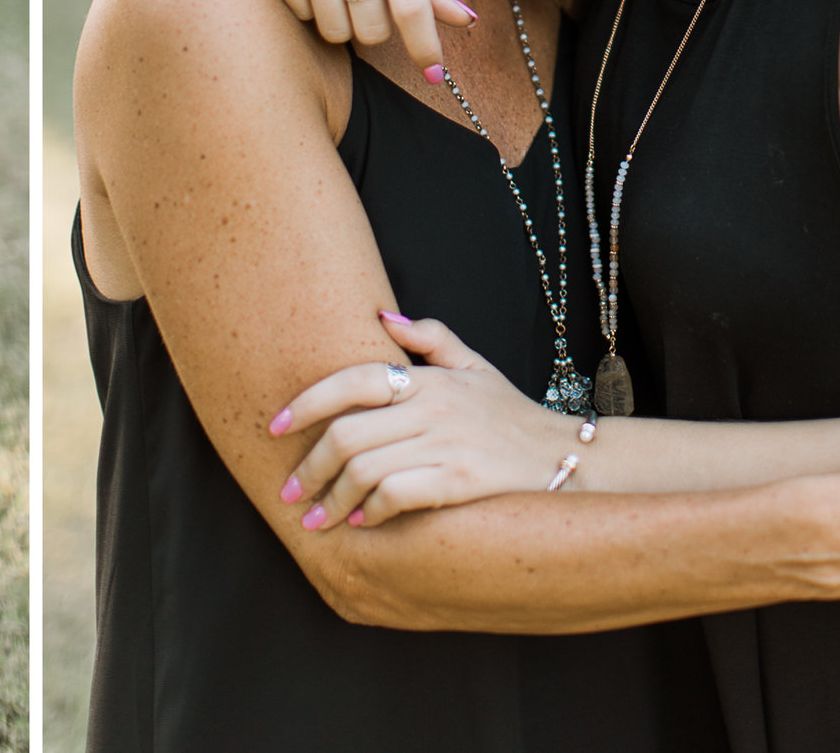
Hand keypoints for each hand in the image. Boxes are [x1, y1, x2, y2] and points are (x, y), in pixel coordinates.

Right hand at [241, 0, 475, 74]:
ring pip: (335, 30)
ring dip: (341, 20)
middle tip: (368, 0)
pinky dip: (309, 5)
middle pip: (372, 30)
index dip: (425, 47)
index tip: (434, 74)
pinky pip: (300, 13)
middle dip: (375, 28)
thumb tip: (465, 23)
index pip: (413, 7)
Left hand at [269, 313, 559, 529]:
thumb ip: (430, 338)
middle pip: (347, 434)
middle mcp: (432, 407)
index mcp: (427, 378)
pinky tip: (360, 522)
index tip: (275, 427)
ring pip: (364, 469)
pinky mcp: (460, 481)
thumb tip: (380, 316)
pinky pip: (396, 495)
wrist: (564, 458)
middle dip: (309, 466)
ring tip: (315, 518)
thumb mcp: (475, 366)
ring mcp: (446, 444)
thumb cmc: (511, 414)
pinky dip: (371, 511)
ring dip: (332, 498)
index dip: (306, 404)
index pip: (351, 381)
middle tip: (289, 491)